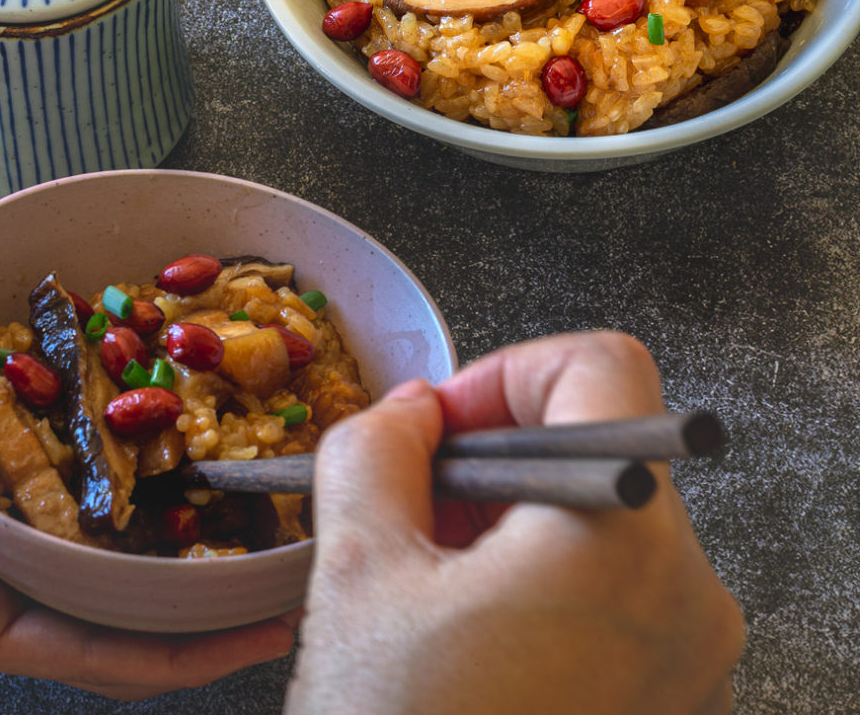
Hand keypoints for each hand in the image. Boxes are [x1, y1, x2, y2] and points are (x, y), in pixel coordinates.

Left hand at [0, 240, 292, 699]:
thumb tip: (58, 240)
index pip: (102, 413)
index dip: (181, 402)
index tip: (257, 380)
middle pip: (124, 506)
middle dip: (216, 504)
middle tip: (311, 486)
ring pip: (120, 590)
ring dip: (213, 591)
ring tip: (307, 567)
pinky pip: (79, 648)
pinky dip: (164, 649)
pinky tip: (241, 628)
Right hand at [286, 331, 743, 714]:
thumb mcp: (358, 572)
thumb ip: (376, 452)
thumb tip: (407, 413)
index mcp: (623, 537)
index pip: (601, 369)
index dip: (505, 374)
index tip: (438, 429)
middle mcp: (689, 594)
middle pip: (600, 452)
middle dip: (493, 465)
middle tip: (412, 514)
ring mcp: (692, 662)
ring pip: (604, 529)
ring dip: (510, 531)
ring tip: (428, 593)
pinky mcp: (674, 708)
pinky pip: (618, 604)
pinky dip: (544, 592)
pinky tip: (467, 645)